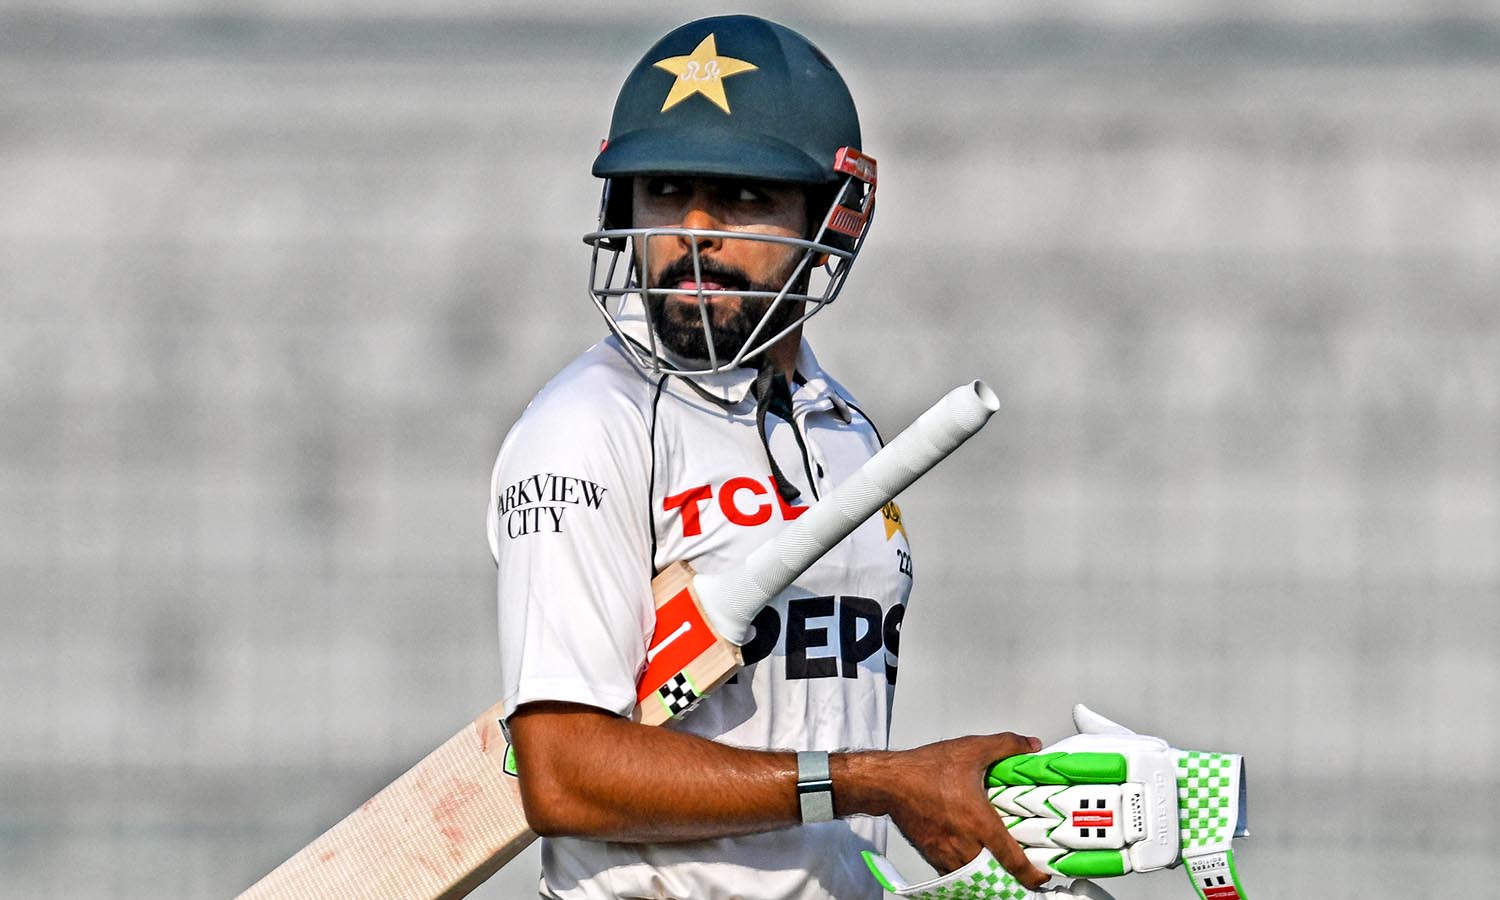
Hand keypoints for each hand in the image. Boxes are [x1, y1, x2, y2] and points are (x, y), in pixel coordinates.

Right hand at [881, 732, 1050, 889]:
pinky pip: (952, 873)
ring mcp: (946, 853)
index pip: (1012, 859)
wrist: (889, 782)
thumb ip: (1006, 746)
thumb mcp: (972, 749)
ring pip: (973, 877)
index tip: (1040, 877)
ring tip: (994, 865)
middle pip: (994, 874)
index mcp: (980, 823)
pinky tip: (967, 859)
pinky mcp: (931, 854)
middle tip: (1019, 870)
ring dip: (985, 873)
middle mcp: (965, 844)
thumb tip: (1030, 745)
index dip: (1030, 874)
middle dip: (1007, 875)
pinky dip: (963, 871)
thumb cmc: (926, 769)